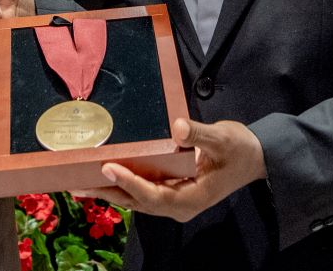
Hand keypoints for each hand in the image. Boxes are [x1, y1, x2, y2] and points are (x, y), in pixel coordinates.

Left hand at [74, 118, 266, 221]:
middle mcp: (179, 205)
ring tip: (80, 181)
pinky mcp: (171, 191)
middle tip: (77, 181)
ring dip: (110, 190)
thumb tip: (177, 127)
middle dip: (108, 191)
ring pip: (136, 199)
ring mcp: (174, 200)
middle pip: (138, 201)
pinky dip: (122, 184)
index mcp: (191, 198)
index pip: (155, 195)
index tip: (109, 167)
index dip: (131, 183)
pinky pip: (142, 191)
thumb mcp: (223, 139)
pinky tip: (103, 174)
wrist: (255, 158)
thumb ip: (200, 134)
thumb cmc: (240, 149)